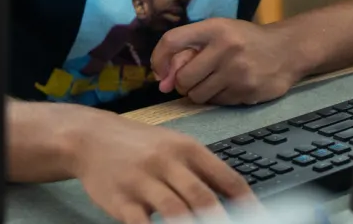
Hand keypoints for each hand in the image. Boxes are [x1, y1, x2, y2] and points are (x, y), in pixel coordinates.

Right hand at [71, 111, 253, 223]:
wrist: (92, 138)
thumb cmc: (141, 145)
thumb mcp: (174, 145)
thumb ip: (200, 169)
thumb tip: (234, 196)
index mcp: (187, 148)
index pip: (224, 176)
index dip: (245, 201)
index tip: (259, 217)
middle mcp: (167, 162)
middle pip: (201, 196)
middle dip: (221, 220)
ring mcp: (143, 181)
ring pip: (175, 212)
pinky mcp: (120, 201)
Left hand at [151, 18, 299, 105]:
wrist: (287, 50)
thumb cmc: (246, 40)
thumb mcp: (220, 32)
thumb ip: (190, 51)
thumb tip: (162, 82)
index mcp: (215, 28)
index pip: (173, 41)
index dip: (159, 58)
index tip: (160, 71)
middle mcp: (225, 47)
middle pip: (183, 78)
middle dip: (183, 83)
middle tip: (196, 78)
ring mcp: (237, 71)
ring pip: (197, 95)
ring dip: (200, 93)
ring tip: (215, 81)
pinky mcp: (247, 91)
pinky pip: (217, 103)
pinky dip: (218, 98)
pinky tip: (231, 86)